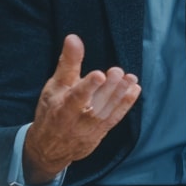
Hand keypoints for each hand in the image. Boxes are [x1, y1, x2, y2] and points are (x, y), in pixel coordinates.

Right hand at [23, 34, 140, 184]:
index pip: (75, 97)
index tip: (99, 74)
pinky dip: (126, 104)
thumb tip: (73, 37)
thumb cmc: (51, 110)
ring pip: (108, 111)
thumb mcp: (54, 87)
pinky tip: (134, 89)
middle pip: (95, 104)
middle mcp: (77, 120)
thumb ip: (67, 63)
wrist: (50, 147)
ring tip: (131, 78)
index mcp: (61, 108)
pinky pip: (116, 117)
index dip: (88, 86)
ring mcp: (91, 128)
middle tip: (117, 71)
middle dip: (109, 88)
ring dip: (121, 94)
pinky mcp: (101, 131)